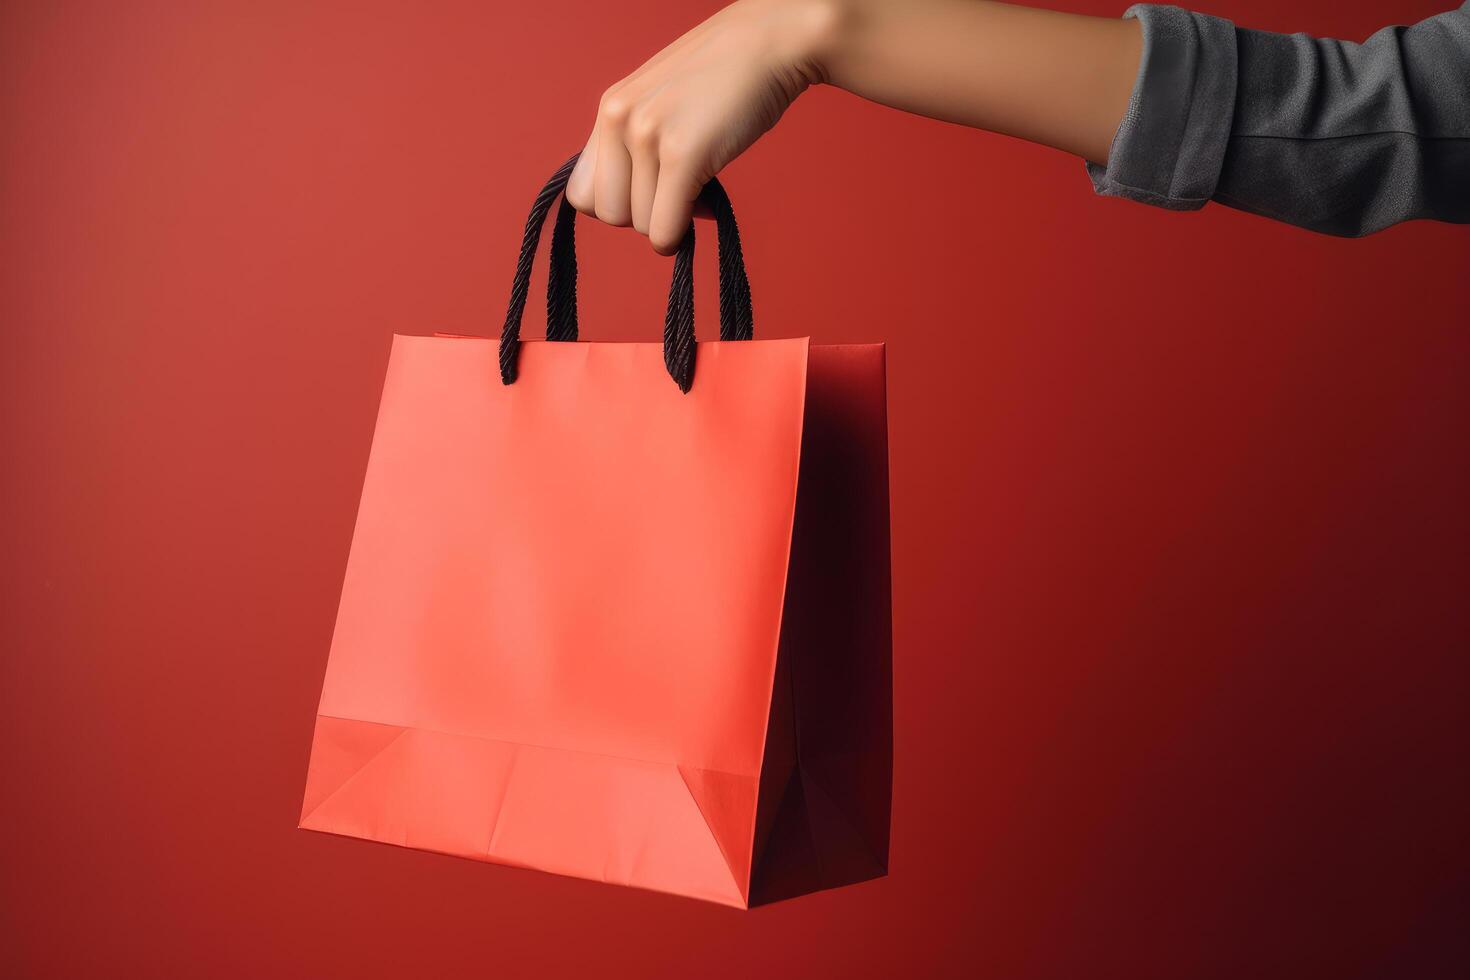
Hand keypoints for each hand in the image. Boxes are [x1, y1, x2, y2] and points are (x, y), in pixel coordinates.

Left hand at [565, 0, 837, 253]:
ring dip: (672, 220)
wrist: (769, 42)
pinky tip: (705, 206)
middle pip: (609, 214)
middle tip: (678, 193)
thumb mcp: (661, 102)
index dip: (617, 204)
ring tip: (700, 185)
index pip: (580, 193)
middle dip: (644, 215)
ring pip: (640, 225)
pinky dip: (680, 235)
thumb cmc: (726, 78)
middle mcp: (619, 120)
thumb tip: (636, 208)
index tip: (650, 192)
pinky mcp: (682, 154)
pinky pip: (664, 227)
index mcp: (610, 109)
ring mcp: (647, 136)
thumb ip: (635, 144)